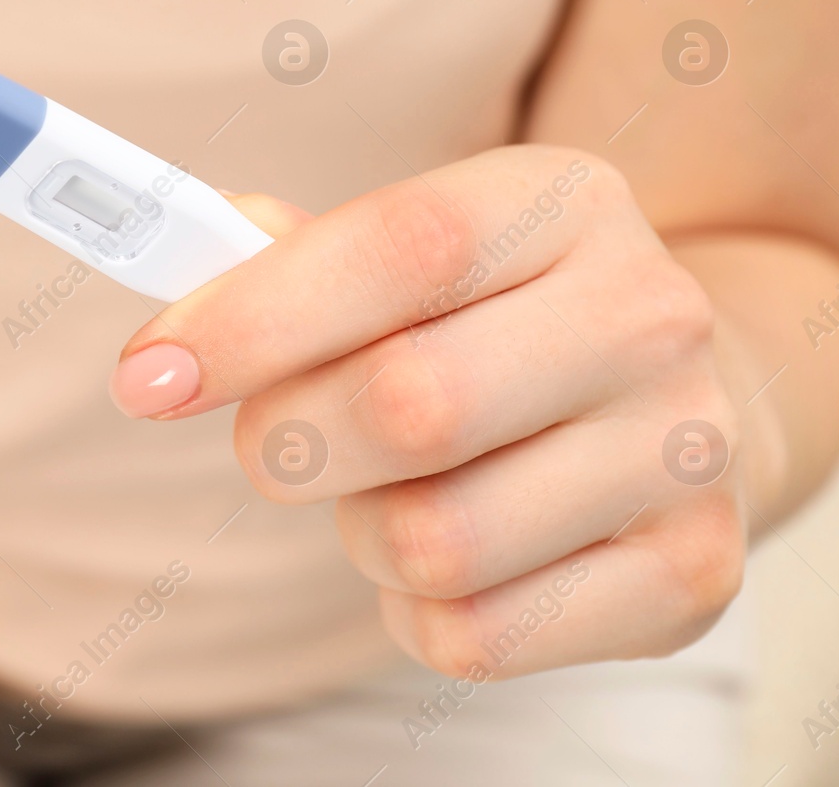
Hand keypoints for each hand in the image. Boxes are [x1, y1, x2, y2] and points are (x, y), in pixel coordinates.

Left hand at [108, 145, 762, 677]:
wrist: (674, 400)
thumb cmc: (497, 321)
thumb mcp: (419, 252)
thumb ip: (297, 257)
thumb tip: (191, 262)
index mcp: (568, 203)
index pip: (399, 248)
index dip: (252, 319)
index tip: (146, 375)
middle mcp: (649, 316)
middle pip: (410, 406)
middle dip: (290, 438)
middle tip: (276, 436)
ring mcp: (686, 452)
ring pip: (432, 540)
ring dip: (362, 529)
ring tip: (394, 491)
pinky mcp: (692, 574)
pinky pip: (474, 635)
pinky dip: (418, 611)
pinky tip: (455, 557)